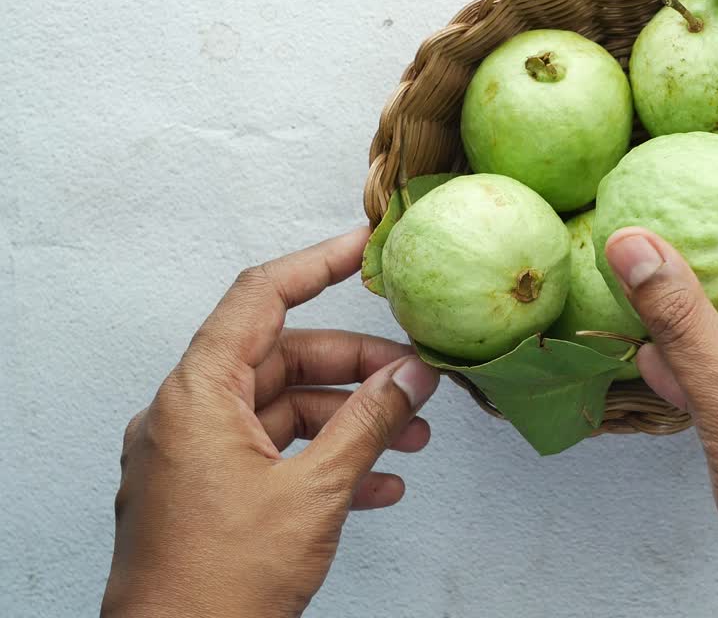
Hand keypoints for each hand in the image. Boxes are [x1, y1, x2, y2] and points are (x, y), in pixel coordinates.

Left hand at [101, 228, 440, 617]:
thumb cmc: (217, 586)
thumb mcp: (313, 493)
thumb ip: (367, 425)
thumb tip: (409, 379)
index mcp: (196, 397)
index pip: (260, 298)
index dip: (317, 265)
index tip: (362, 249)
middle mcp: (186, 417)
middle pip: (282, 358)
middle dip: (356, 369)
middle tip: (415, 379)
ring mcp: (194, 457)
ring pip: (283, 409)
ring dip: (350, 420)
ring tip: (411, 438)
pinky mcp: (206, 493)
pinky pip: (272, 453)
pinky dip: (324, 459)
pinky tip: (378, 485)